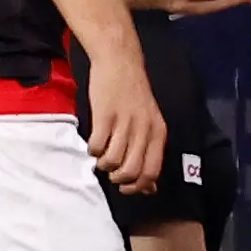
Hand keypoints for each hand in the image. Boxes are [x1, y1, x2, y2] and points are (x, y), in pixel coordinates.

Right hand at [86, 54, 166, 194]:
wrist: (120, 62)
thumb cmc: (133, 95)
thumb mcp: (149, 123)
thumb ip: (149, 154)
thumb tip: (149, 188)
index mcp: (157, 132)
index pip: (152, 172)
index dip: (137, 187)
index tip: (126, 188)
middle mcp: (144, 129)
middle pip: (131, 171)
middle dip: (118, 178)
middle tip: (111, 172)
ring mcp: (125, 122)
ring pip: (113, 161)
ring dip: (103, 165)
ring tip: (101, 156)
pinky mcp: (105, 115)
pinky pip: (97, 146)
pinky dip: (92, 150)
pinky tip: (94, 143)